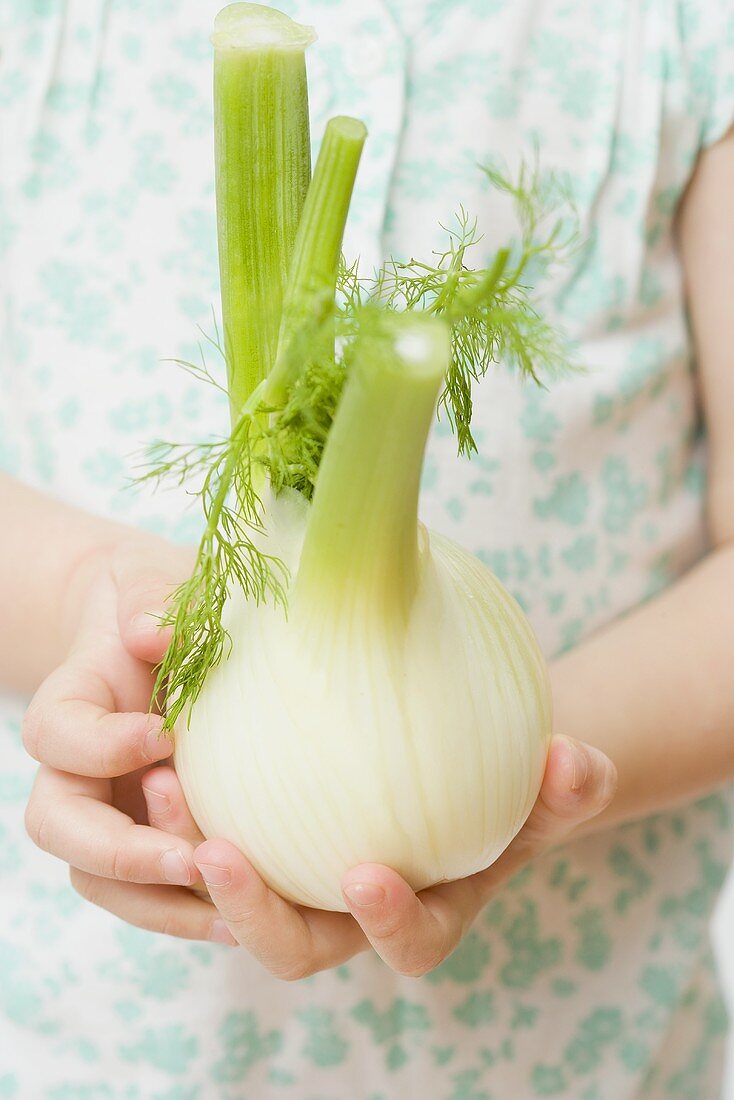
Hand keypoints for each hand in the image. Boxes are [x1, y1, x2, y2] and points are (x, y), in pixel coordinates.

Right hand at [21, 536, 236, 945]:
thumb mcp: (153, 581)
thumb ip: (151, 599)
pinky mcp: (146, 835)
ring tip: (228, 915)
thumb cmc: (159, 604)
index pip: (58, 733)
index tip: (164, 734)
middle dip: (120, 851)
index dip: (101, 745)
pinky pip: (148, 892)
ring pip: (98, 878)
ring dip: (156, 901)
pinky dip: (186, 911)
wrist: (161, 638)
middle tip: (191, 859)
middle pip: (59, 826)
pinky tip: (244, 919)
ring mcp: (107, 808)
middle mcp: (76, 767)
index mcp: (72, 702)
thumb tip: (152, 637)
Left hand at [139, 733, 616, 976]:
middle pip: (292, 942)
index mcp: (423, 910)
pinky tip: (165, 727)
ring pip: (230, 890)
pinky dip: (185, 795)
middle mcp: (351, 911)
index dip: (387, 923)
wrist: (459, 758)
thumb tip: (579, 761)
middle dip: (247, 910)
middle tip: (212, 850)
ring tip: (158, 785)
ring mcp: (298, 875)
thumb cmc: (508, 779)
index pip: (406, 942)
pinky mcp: (261, 833)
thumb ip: (567, 784)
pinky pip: (212, 823)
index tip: (366, 875)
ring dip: (187, 847)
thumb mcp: (545, 783)